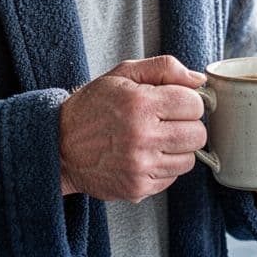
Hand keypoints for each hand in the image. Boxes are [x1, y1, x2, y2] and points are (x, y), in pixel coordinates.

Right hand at [59, 55, 207, 202]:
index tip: (176, 103)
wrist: (58, 144)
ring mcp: (139, 165)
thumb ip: (164, 68)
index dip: (188, 101)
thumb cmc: (92, 106)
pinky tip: (146, 155)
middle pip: (198, 135)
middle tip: (169, 122)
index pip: (194, 104)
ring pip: (189, 159)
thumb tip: (198, 80)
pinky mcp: (137, 188)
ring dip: (178, 149)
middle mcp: (141, 136)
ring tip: (156, 139)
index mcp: (140, 103)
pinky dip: (164, 167)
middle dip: (188, 125)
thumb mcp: (123, 73)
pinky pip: (172, 178)